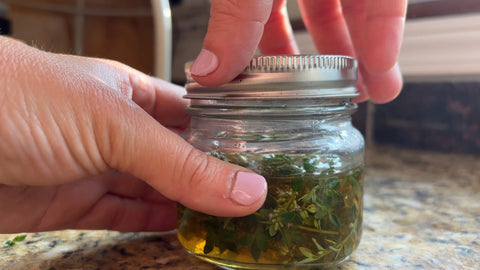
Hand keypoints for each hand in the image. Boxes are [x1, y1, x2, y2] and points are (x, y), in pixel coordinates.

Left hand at [0, 37, 266, 232]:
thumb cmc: (18, 99)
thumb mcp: (115, 125)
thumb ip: (182, 164)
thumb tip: (247, 189)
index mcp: (133, 94)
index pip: (196, 116)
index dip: (231, 137)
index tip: (267, 161)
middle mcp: (118, 130)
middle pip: (179, 158)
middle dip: (215, 178)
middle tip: (258, 201)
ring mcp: (97, 167)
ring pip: (157, 192)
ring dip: (190, 208)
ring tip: (233, 223)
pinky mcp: (74, 204)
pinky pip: (127, 216)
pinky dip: (156, 226)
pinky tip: (186, 233)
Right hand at [189, 0, 406, 102]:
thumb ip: (233, 20)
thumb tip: (207, 71)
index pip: (256, 22)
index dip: (263, 60)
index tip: (266, 96)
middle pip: (308, 23)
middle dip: (317, 67)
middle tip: (321, 104)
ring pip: (352, 16)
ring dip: (361, 59)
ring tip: (367, 96)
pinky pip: (385, 5)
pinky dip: (384, 37)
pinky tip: (382, 68)